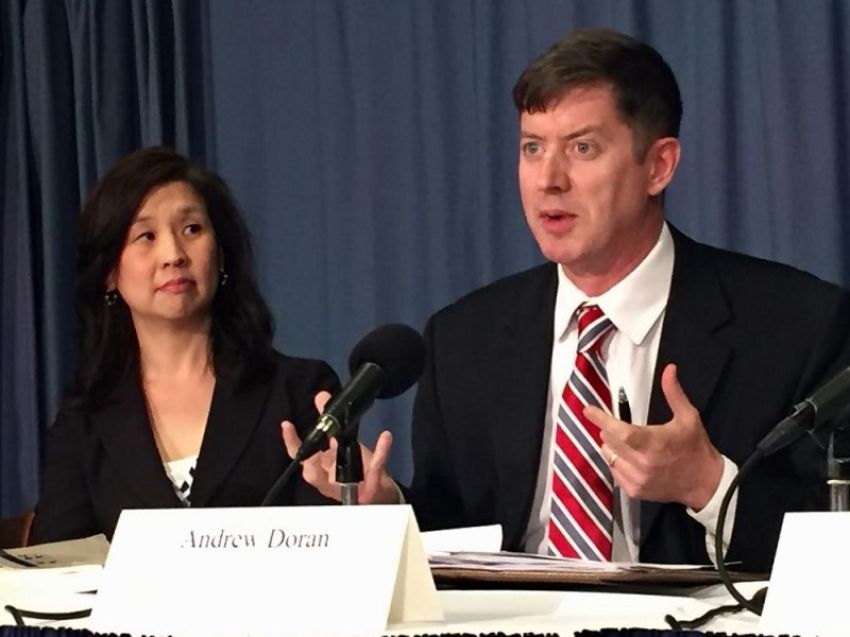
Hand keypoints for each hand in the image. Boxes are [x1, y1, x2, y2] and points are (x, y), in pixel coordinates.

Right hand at [281, 391, 400, 503]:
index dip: (292, 443)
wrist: (379, 491)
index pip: (302, 456)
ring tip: (339, 441)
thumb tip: (320, 396)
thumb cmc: (355, 468)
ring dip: (341, 458)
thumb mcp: (341, 443)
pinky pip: (375, 468)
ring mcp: (349, 486)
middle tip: (314, 445)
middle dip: (310, 460)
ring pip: (340, 478)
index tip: (287, 425)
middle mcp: (330, 481)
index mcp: (321, 468)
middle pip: (313, 475)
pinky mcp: (371, 487)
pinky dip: (381, 452)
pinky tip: (385, 437)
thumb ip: (330, 422)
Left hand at [584, 363, 723, 510]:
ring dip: (612, 447)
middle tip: (621, 427)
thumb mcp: (688, 417)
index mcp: (654, 442)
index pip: (619, 431)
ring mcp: (638, 479)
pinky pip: (614, 472)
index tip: (588, 410)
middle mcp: (643, 462)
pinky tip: (632, 459)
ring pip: (609, 456)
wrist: (705, 483)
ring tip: (629, 444)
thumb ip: (673, 393)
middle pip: (609, 441)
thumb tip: (669, 369)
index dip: (602, 419)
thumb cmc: (695, 447)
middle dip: (610, 430)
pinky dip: (617, 463)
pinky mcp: (635, 491)